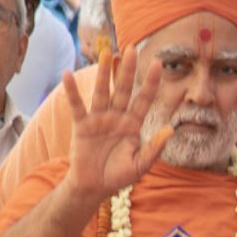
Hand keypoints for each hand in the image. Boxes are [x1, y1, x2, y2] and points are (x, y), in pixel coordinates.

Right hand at [61, 47, 167, 201]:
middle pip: (123, 89)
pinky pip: (77, 106)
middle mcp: (117, 117)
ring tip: (106, 54)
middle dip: (128, 70)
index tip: (159, 63)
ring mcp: (99, 119)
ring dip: (103, 73)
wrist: (94, 187)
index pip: (144, 99)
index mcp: (133, 125)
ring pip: (102, 92)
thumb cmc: (118, 175)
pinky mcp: (82, 126)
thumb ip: (154, 148)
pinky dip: (72, 92)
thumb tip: (169, 130)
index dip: (151, 82)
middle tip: (132, 49)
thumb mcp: (140, 165)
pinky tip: (67, 75)